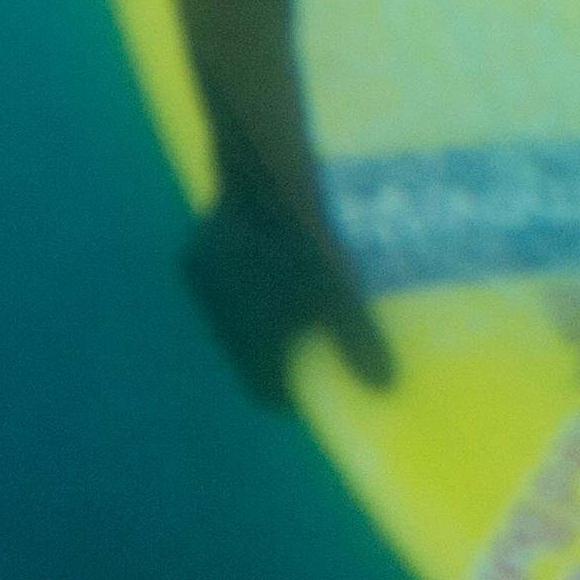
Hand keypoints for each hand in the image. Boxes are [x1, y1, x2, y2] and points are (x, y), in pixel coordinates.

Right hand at [183, 188, 394, 405]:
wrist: (261, 182)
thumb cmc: (305, 241)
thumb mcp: (340, 290)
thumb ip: (358, 339)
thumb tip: (385, 387)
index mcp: (250, 341)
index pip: (265, 388)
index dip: (290, 397)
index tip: (313, 397)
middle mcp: (219, 321)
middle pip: (247, 354)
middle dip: (277, 356)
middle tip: (309, 350)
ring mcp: (203, 288)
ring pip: (231, 316)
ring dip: (258, 319)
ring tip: (292, 308)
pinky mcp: (194, 258)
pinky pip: (219, 283)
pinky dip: (243, 285)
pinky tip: (268, 267)